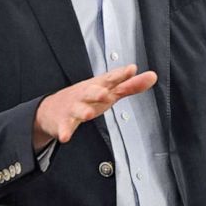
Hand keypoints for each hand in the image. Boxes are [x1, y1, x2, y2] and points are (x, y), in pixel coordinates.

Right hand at [32, 65, 157, 150]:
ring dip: (82, 111)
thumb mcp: (109, 90)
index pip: (111, 79)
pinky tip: (66, 136)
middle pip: (92, 91)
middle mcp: (86, 95)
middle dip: (98, 92)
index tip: (131, 69)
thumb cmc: (87, 98)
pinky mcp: (63, 122)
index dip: (121, 74)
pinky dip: (64, 131)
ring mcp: (73, 108)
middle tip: (106, 93)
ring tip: (87, 114)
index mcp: (98, 86)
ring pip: (78, 109)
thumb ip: (131, 85)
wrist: (52, 108)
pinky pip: (64, 127)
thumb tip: (153, 76)